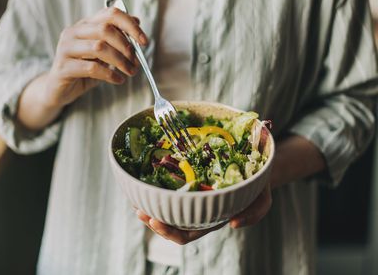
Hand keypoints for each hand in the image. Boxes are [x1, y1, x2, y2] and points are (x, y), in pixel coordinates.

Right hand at [44, 7, 147, 108]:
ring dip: (120, 61)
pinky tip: (118, 80)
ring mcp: (65, 48)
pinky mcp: (63, 67)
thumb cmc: (84, 70)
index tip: (144, 41)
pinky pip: (91, 68)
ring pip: (99, 47)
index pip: (110, 14)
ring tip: (130, 72)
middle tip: (135, 61)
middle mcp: (73, 32)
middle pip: (105, 29)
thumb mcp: (104, 54)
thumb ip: (117, 40)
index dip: (130, 25)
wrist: (58, 90)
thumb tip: (137, 23)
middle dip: (126, 46)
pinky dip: (109, 74)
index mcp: (85, 25)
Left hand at [136, 183, 271, 244]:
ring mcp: (193, 197)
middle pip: (171, 223)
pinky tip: (147, 182)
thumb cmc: (258, 185)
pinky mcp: (190, 182)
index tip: (155, 221)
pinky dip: (157, 189)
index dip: (169, 232)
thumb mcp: (263, 199)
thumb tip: (234, 225)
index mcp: (212, 218)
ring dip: (150, 206)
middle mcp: (199, 210)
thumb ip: (255, 213)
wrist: (256, 166)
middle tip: (139, 211)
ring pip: (168, 208)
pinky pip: (170, 189)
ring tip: (136, 199)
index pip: (187, 233)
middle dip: (153, 220)